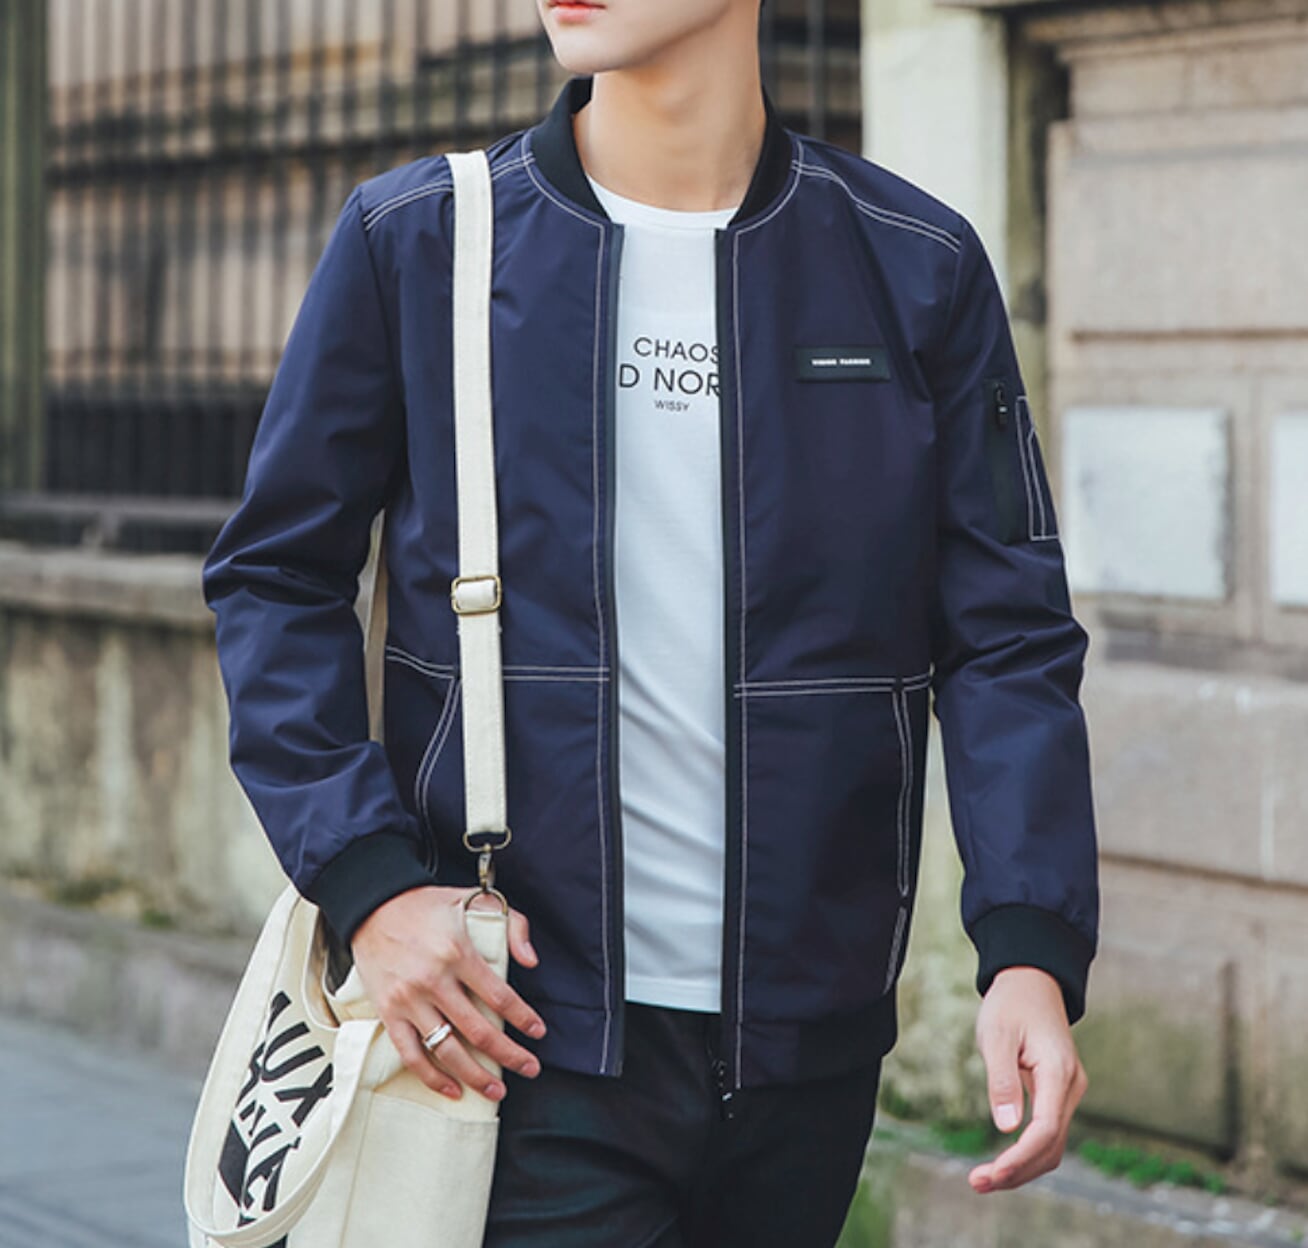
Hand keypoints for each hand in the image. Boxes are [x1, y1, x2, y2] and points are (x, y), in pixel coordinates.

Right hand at [349, 884, 546, 1102]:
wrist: (372, 905)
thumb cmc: (427, 904)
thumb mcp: (474, 898)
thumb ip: (511, 924)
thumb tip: (531, 962)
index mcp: (457, 952)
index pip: (499, 996)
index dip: (523, 1018)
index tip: (538, 1032)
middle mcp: (433, 980)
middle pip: (478, 1030)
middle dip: (509, 1054)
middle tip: (531, 1068)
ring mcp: (409, 1000)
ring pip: (447, 1049)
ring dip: (475, 1075)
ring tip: (497, 1088)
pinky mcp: (388, 1012)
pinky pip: (410, 1054)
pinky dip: (431, 1077)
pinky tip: (452, 1090)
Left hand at [969, 966, 1088, 1193]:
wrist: (1031, 982)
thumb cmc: (1010, 1004)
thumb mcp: (996, 1035)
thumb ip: (1002, 1080)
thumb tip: (1007, 1127)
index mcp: (1058, 1071)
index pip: (1046, 1129)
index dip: (1020, 1157)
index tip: (992, 1174)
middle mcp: (1071, 1087)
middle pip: (1051, 1146)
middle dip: (1017, 1171)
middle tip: (977, 1183)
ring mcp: (1068, 1092)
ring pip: (1052, 1145)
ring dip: (1022, 1167)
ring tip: (983, 1179)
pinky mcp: (1058, 1094)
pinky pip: (1047, 1133)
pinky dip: (1026, 1152)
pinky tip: (1001, 1162)